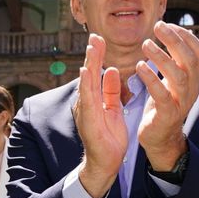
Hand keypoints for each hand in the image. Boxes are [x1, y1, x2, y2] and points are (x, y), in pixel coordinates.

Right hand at [72, 34, 128, 197]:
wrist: (106, 162)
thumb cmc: (109, 137)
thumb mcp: (113, 109)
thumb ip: (111, 90)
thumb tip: (112, 70)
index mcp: (94, 98)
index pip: (95, 73)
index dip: (96, 55)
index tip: (99, 39)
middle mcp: (86, 102)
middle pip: (89, 73)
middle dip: (92, 54)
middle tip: (95, 35)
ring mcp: (86, 110)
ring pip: (87, 82)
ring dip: (89, 64)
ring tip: (92, 47)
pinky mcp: (88, 119)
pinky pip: (87, 98)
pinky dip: (86, 84)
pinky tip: (86, 71)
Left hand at [135, 22, 198, 169]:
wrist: (161, 138)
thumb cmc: (163, 104)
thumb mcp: (171, 80)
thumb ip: (173, 60)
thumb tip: (171, 32)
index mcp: (193, 79)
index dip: (186, 36)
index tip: (167, 24)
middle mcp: (191, 89)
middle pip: (191, 60)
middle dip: (175, 40)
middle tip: (158, 26)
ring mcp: (181, 103)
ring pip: (179, 76)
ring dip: (162, 57)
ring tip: (146, 44)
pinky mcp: (168, 115)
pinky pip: (162, 95)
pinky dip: (151, 79)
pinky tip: (139, 67)